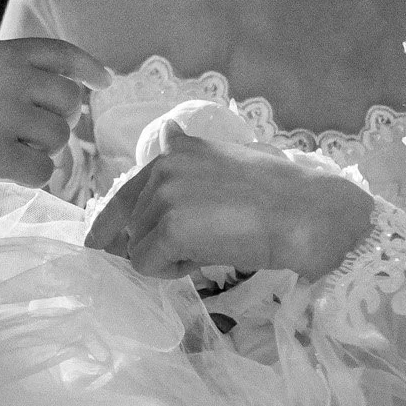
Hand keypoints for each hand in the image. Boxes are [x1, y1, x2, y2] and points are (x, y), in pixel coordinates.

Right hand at [0, 38, 111, 184]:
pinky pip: (41, 170)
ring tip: (14, 149)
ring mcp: (9, 118)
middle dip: (60, 118)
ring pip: (59, 137)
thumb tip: (50, 93)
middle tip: (35, 131)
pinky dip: (34, 174)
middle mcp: (16, 81)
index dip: (88, 68)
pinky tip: (13, 171)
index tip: (103, 81)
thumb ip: (9, 70)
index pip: (63, 54)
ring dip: (44, 148)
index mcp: (7, 54)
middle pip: (69, 100)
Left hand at [84, 125, 375, 280]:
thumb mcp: (227, 158)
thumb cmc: (278, 191)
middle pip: (131, 226)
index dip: (111, 225)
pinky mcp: (168, 228)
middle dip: (156, 242)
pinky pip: (147, 266)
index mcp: (174, 151)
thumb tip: (167, 132)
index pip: (124, 193)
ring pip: (137, 248)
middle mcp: (162, 167)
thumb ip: (190, 152)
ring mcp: (163, 197)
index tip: (100, 246)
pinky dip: (172, 272)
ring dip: (167, 257)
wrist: (304, 212)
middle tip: (198, 243)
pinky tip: (205, 259)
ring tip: (211, 246)